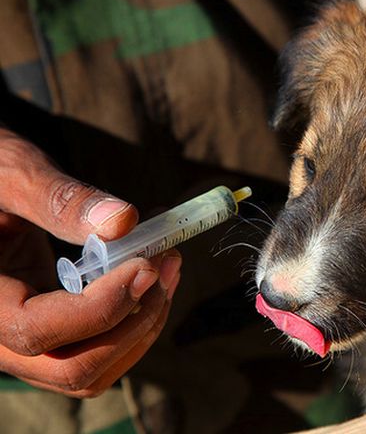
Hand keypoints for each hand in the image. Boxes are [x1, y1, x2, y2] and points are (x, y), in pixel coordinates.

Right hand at [0, 128, 180, 396]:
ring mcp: (24, 344)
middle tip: (165, 265)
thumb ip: (59, 198)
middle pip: (72, 369)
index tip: (145, 265)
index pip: (36, 331)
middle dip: (133, 323)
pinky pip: (97, 352)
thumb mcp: (13, 176)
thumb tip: (124, 221)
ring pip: (93, 371)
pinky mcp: (52, 334)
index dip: (100, 307)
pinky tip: (155, 276)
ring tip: (169, 265)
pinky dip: (135, 322)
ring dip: (143, 325)